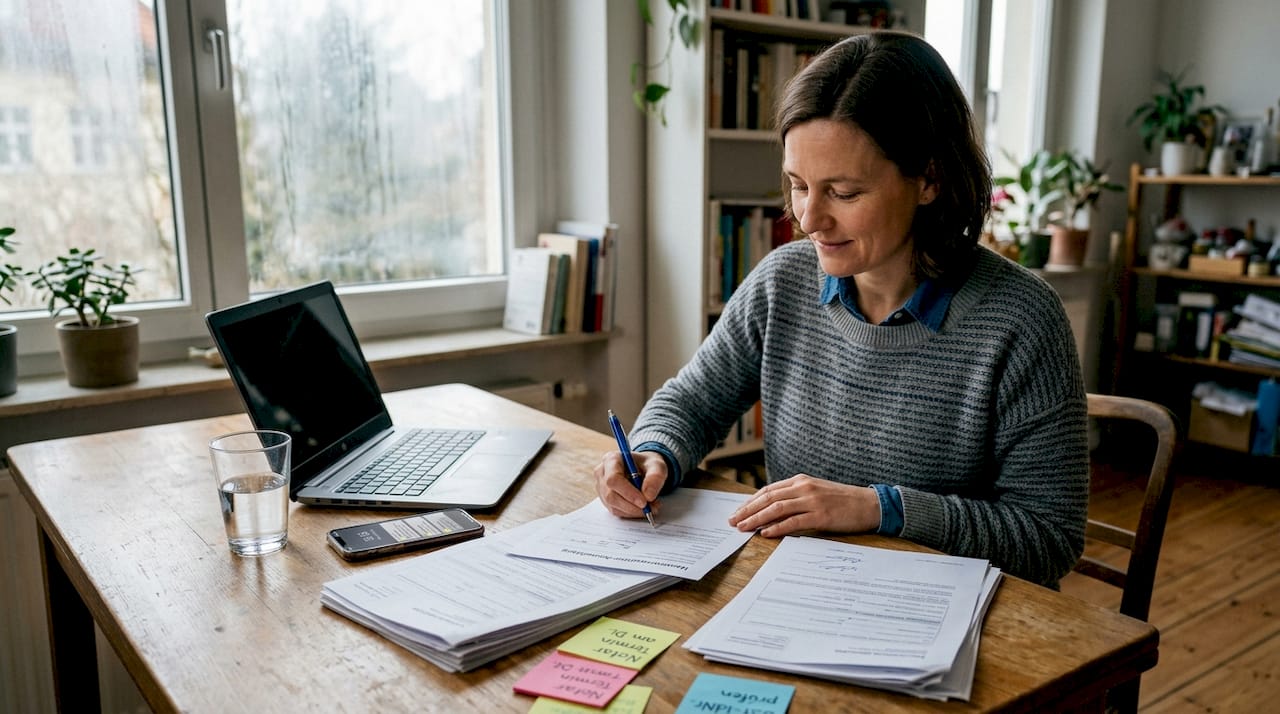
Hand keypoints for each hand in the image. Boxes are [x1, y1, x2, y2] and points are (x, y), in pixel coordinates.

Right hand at [593, 450, 667, 519]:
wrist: (644, 469)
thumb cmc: (647, 465)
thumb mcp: (657, 465)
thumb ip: (655, 477)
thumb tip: (648, 495)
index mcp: (611, 460)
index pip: (613, 479)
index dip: (628, 492)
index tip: (644, 502)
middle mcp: (602, 473)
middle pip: (611, 495)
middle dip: (632, 505)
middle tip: (650, 508)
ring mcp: (601, 487)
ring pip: (613, 506)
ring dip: (633, 510)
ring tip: (650, 506)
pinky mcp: (605, 499)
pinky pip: (616, 510)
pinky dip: (631, 513)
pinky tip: (642, 508)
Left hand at [727, 474, 879, 536]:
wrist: (869, 504)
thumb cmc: (842, 501)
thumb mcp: (816, 493)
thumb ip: (796, 497)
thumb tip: (772, 510)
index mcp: (800, 481)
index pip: (768, 490)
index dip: (750, 501)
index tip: (737, 512)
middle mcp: (803, 488)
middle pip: (768, 498)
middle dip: (747, 510)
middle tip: (732, 521)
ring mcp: (812, 501)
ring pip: (777, 508)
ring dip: (757, 518)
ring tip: (743, 528)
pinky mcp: (821, 515)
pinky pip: (793, 521)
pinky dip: (777, 527)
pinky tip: (765, 533)